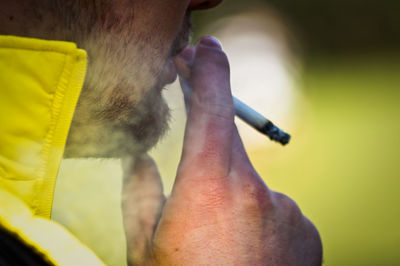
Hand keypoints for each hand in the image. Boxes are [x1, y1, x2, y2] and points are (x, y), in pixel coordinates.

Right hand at [122, 37, 321, 265]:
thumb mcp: (144, 246)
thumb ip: (141, 191)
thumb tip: (142, 159)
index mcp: (210, 184)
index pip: (210, 104)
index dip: (206, 69)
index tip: (202, 50)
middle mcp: (256, 189)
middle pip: (229, 145)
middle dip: (208, 155)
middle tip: (195, 193)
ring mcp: (288, 210)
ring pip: (251, 185)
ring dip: (233, 200)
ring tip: (221, 245)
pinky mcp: (307, 230)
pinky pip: (276, 210)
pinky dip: (259, 221)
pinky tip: (248, 255)